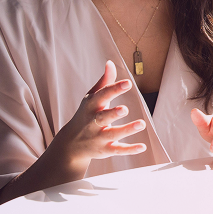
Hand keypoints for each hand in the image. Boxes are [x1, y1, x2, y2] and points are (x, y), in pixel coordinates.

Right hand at [50, 60, 146, 174]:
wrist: (70, 144)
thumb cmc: (85, 115)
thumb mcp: (91, 98)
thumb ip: (104, 82)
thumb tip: (111, 63)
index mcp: (91, 106)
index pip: (102, 96)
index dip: (114, 89)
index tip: (127, 83)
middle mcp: (93, 122)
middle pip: (103, 117)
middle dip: (113, 113)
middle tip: (125, 109)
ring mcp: (99, 137)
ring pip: (113, 134)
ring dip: (127, 130)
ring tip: (141, 123)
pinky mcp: (105, 150)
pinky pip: (117, 150)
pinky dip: (129, 149)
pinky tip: (142, 146)